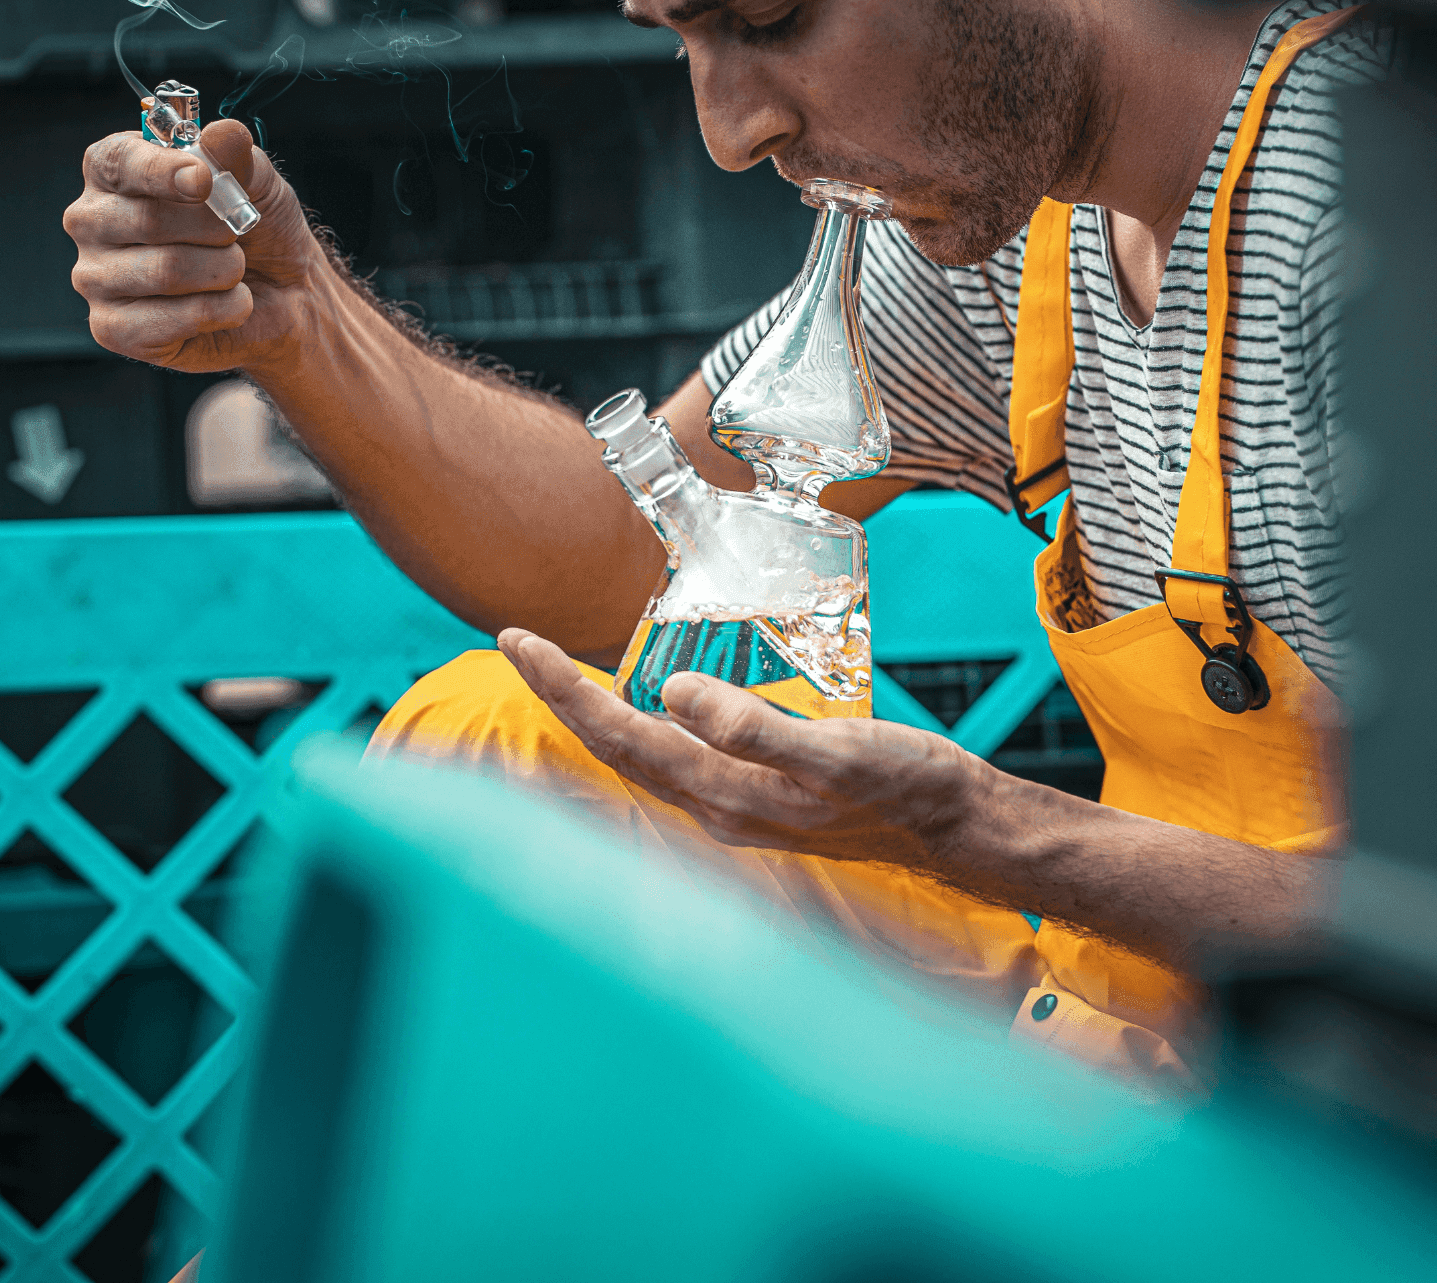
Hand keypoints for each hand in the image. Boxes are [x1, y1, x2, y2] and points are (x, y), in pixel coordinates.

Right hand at [64, 119, 325, 374]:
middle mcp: (91, 221)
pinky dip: (220, 312)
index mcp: (114, 172)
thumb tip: (223, 132)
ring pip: (165, 271)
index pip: (118, 162)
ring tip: (236, 271)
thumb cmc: (259, 232)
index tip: (203, 181)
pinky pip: (167, 321)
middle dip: (215, 230)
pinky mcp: (112, 329)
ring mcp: (95, 277)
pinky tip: (230, 305)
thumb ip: (237, 156)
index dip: (163, 172)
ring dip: (224, 272)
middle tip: (237, 236)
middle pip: (147, 221)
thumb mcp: (259, 184)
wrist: (286, 297)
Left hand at [496, 628, 985, 869]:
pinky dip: (640, 721)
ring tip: (558, 669)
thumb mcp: (834, 752)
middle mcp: (712, 804)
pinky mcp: (751, 794)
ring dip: (594, 711)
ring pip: (640, 754)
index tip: (517, 641)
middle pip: (615, 746)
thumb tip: (675, 694)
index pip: (620, 734)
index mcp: (721, 793)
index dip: (564, 689)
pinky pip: (673, 755)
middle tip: (518, 642)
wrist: (949, 826)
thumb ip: (755, 729)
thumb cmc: (901, 786)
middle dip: (561, 696)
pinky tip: (645, 701)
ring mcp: (729, 804)